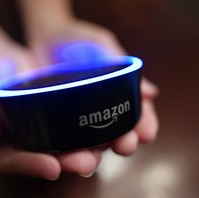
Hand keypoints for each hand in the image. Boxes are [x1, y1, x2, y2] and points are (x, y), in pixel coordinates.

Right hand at [0, 38, 101, 179]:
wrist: (6, 52)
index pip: (11, 160)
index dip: (31, 166)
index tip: (53, 168)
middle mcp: (21, 140)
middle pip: (43, 159)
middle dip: (66, 162)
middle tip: (87, 163)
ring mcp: (40, 130)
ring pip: (63, 148)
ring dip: (84, 152)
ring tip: (103, 151)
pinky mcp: (56, 116)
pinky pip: (73, 128)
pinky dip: (90, 131)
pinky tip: (108, 130)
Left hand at [27, 20, 158, 154]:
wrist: (46, 37)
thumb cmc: (79, 41)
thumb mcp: (103, 47)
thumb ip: (123, 66)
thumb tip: (152, 93)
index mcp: (118, 97)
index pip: (137, 115)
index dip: (144, 125)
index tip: (147, 133)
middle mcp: (101, 113)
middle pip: (116, 134)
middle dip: (123, 142)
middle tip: (125, 146)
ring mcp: (78, 119)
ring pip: (91, 143)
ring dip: (94, 154)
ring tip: (96, 159)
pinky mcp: (55, 122)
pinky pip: (62, 139)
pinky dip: (66, 149)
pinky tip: (67, 155)